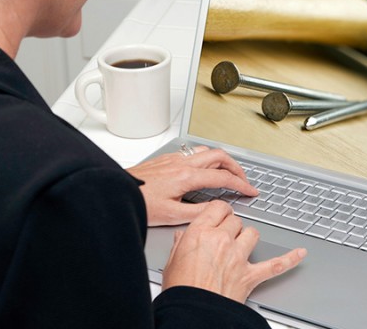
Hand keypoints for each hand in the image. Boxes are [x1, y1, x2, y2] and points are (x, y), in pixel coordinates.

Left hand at [126, 146, 257, 225]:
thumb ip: (199, 212)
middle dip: (236, 167)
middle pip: (219, 155)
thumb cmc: (139, 203)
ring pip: (206, 151)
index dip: (241, 184)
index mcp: (186, 176)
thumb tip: (218, 209)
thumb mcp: (172, 215)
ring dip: (221, 160)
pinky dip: (206, 159)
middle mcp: (182, 163)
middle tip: (243, 180)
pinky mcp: (166, 160)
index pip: (223, 177)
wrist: (115, 192)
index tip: (251, 191)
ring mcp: (173, 159)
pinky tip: (202, 170)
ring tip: (227, 173)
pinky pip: (193, 153)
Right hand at [161, 201, 306, 302]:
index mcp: (200, 233)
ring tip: (242, 243)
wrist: (192, 312)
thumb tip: (183, 237)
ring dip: (248, 237)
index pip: (218, 208)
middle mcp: (221, 240)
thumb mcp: (171, 261)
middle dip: (231, 226)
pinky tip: (299, 253)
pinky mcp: (250, 275)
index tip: (219, 215)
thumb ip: (180, 244)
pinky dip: (290, 259)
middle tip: (225, 235)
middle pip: (236, 220)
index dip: (220, 211)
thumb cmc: (181, 289)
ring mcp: (238, 257)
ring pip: (252, 234)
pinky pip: (275, 264)